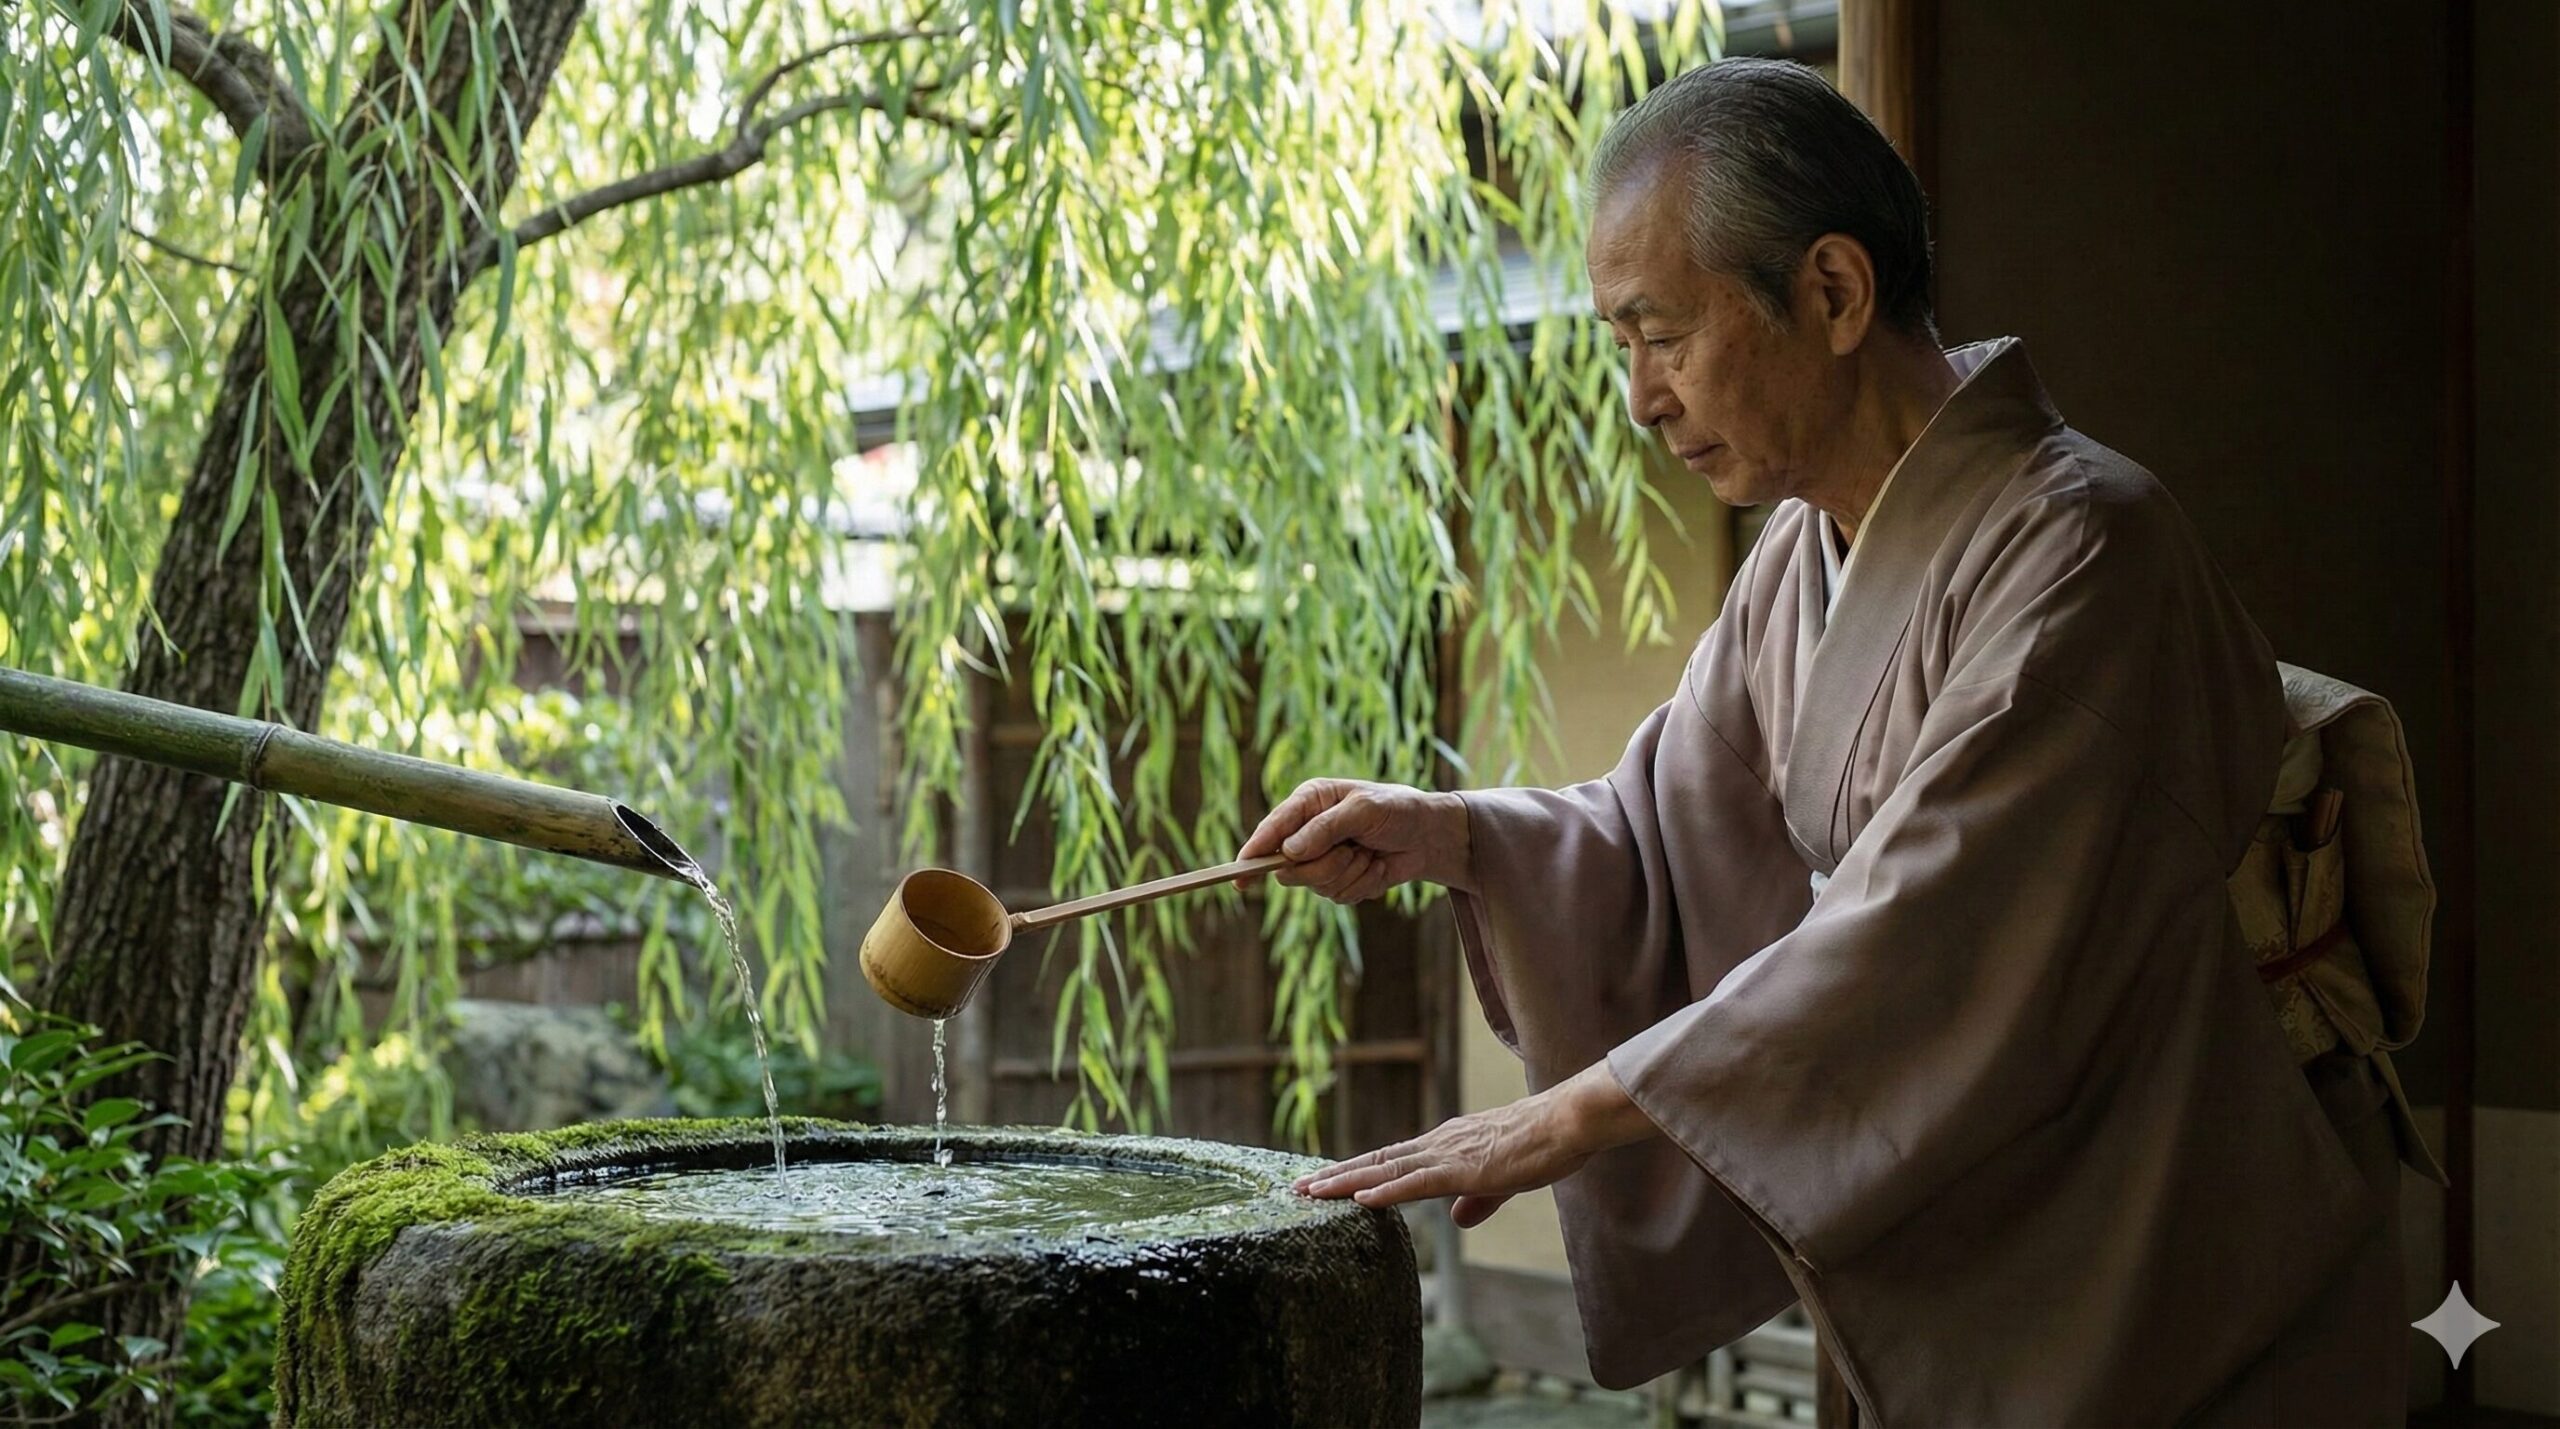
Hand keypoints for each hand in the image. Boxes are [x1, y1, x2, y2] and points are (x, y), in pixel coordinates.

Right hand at [1238, 778, 1472, 900]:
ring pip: (1314, 886)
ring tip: (1369, 855)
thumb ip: (1326, 829)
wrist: (1429, 836)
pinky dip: (1362, 885)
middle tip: (1352, 852)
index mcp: (1308, 803)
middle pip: (1288, 868)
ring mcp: (1321, 858)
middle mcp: (1307, 831)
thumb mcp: (1364, 810)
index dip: (1253, 852)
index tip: (1240, 875)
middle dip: (1323, 866)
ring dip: (1349, 875)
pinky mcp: (1337, 880)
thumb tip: (1290, 851)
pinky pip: (1337, 897)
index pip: (1271, 830)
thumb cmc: (1397, 810)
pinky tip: (1376, 867)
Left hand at [1293, 1060, 1656, 1225]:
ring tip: (1312, 1193)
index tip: (1324, 1181)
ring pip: (1386, 1171)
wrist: (1569, 1121)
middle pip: (1377, 1162)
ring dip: (1347, 1183)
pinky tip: (1359, 1199)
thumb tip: (1458, 1218)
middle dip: (1336, 1176)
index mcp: (1447, 1145)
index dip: (1356, 1172)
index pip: (1391, 1160)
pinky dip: (1386, 1192)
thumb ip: (1479, 1199)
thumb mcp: (1506, 1179)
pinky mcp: (1464, 1168)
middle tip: (1297, 1189)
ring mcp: (1448, 1155)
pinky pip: (1417, 1183)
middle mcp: (1438, 1145)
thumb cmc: (1544, 1144)